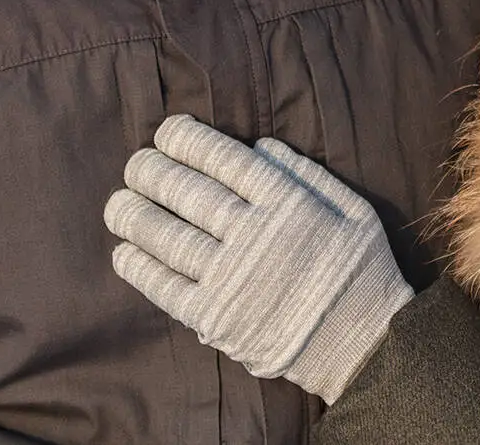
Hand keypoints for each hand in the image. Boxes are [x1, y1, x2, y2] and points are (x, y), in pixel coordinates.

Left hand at [104, 115, 412, 402]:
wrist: (361, 346)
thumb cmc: (361, 272)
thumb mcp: (355, 211)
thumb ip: (310, 175)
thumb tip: (260, 145)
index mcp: (288, 203)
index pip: (223, 159)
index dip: (187, 141)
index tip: (166, 133)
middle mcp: (253, 235)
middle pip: (186, 192)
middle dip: (152, 171)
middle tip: (136, 164)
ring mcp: (229, 278)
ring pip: (166, 236)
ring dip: (134, 215)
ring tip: (118, 203)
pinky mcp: (214, 317)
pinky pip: (164, 286)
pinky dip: (139, 267)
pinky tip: (125, 252)